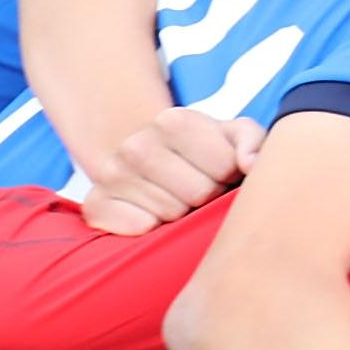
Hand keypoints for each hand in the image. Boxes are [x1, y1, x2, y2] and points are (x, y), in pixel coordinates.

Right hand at [82, 110, 265, 235]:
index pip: (224, 167)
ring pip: (170, 216)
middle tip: (199, 187)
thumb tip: (250, 164)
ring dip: (181, 213)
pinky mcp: (95, 204)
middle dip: (207, 196)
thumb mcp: (234, 134)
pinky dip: (151, 229)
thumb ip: (254, 141)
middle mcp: (137, 144)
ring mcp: (112, 174)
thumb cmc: (202, 149)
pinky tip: (153, 213)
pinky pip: (137, 229)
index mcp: (174, 120)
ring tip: (178, 197)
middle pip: (197, 194)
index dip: (229, 174)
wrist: (148, 156)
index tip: (221, 170)